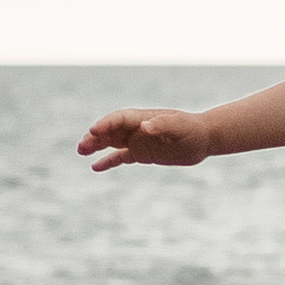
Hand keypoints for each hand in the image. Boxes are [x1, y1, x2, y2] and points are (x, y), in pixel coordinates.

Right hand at [79, 107, 212, 171]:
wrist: (203, 139)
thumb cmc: (192, 130)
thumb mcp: (180, 127)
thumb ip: (162, 125)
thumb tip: (144, 127)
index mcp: (143, 118)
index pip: (119, 119)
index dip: (105, 124)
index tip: (93, 131)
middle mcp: (136, 128)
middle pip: (110, 131)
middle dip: (95, 137)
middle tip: (82, 147)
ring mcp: (137, 141)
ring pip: (111, 142)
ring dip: (96, 146)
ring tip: (81, 152)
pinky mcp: (142, 154)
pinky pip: (120, 157)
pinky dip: (108, 161)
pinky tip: (95, 167)